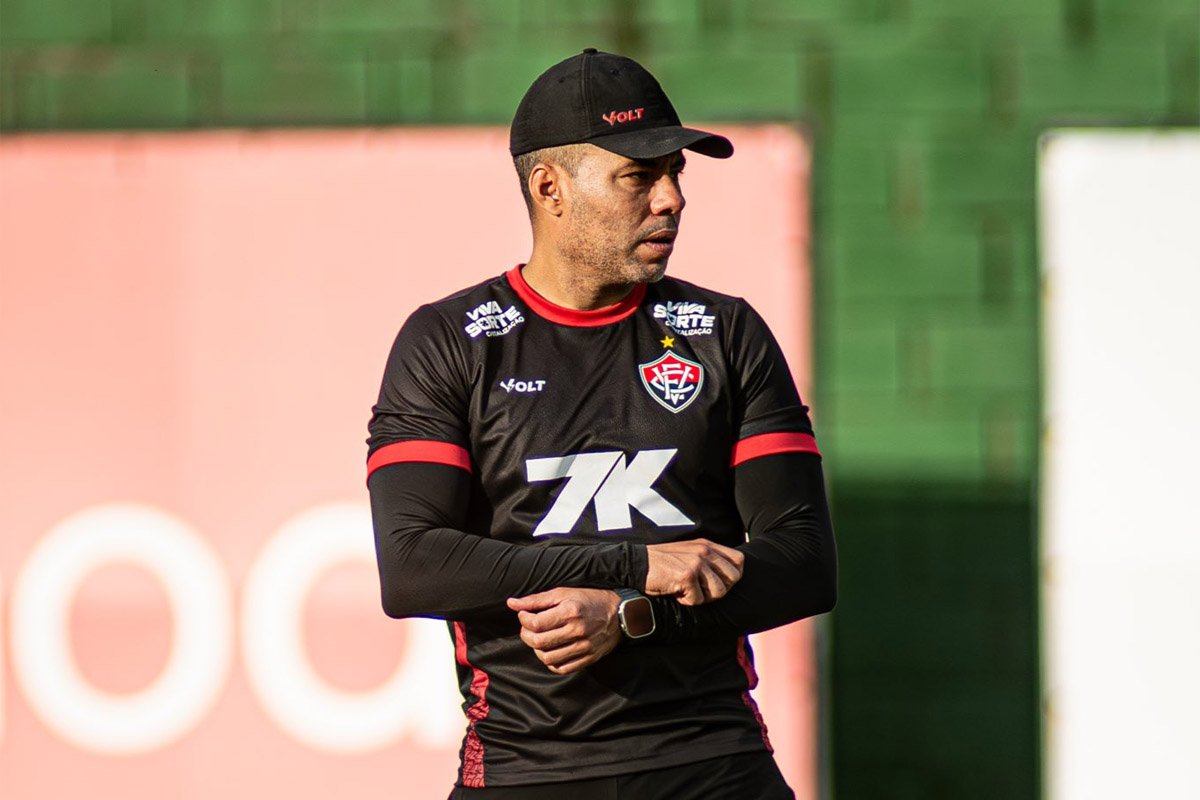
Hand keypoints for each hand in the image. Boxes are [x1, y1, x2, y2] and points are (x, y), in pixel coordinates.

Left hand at [506, 588, 620, 674]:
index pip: (535, 623)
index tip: (524, 615)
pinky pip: (562, 668)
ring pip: (548, 658)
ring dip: (536, 649)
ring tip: (539, 639)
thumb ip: (537, 599)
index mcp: (570, 611)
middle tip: (528, 628)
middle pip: (539, 642)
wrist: (621, 613)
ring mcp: (584, 647)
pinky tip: (551, 651)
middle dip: (526, 635)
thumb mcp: (564, 592)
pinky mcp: (588, 658)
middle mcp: (577, 630)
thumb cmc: (590, 599)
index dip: (523, 620)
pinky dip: (550, 662)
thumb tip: (512, 603)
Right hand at [645, 538, 743, 605]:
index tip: (716, 582)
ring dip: (702, 597)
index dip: (732, 576)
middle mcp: (704, 551)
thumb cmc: (662, 563)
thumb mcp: (689, 553)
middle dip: (718, 590)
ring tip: (687, 591)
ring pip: (718, 592)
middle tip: (700, 590)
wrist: (636, 563)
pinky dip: (686, 601)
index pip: (739, 561)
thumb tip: (731, 576)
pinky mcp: (686, 576)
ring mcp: (696, 563)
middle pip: (732, 579)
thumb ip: (708, 559)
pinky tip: (675, 592)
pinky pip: (698, 600)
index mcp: (707, 545)